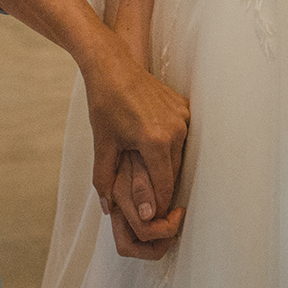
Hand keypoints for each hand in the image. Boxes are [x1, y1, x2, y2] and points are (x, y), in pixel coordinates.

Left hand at [84, 46, 189, 257]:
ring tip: (147, 174)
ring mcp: (183, 117)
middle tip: (147, 203)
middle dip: (161, 189)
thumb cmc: (105, 105)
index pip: (164, 186)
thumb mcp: (102, 146)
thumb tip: (109, 210)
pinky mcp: (184, 108)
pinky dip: (169, 148)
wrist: (113, 67)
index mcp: (155, 141)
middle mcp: (175, 130)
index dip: (157, 206)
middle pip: (173, 172)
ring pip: (178, 155)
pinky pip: (180, 138)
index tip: (150, 220)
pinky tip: (153, 148)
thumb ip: (105, 180)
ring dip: (165, 167)